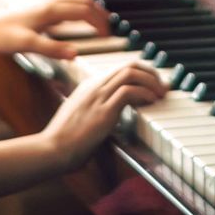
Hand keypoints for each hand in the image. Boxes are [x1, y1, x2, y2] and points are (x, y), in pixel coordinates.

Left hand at [0, 0, 110, 59]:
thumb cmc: (1, 37)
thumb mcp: (27, 46)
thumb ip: (52, 49)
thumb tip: (75, 54)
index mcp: (51, 11)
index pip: (85, 12)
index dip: (100, 23)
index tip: (108, 36)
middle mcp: (49, 3)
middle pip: (83, 2)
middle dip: (99, 14)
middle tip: (109, 29)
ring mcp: (43, 3)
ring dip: (90, 7)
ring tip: (99, 20)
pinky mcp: (37, 7)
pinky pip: (63, 0)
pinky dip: (76, 5)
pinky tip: (74, 15)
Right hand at [43, 62, 166, 169]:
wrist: (52, 149)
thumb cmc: (65, 140)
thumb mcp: (81, 117)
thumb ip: (95, 111)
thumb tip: (112, 117)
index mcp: (90, 85)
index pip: (121, 68)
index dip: (142, 74)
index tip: (154, 85)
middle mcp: (95, 86)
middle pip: (129, 65)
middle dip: (151, 72)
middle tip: (162, 87)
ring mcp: (98, 96)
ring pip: (131, 73)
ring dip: (151, 82)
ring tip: (161, 94)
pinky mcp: (103, 111)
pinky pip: (129, 91)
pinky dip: (145, 93)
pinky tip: (151, 102)